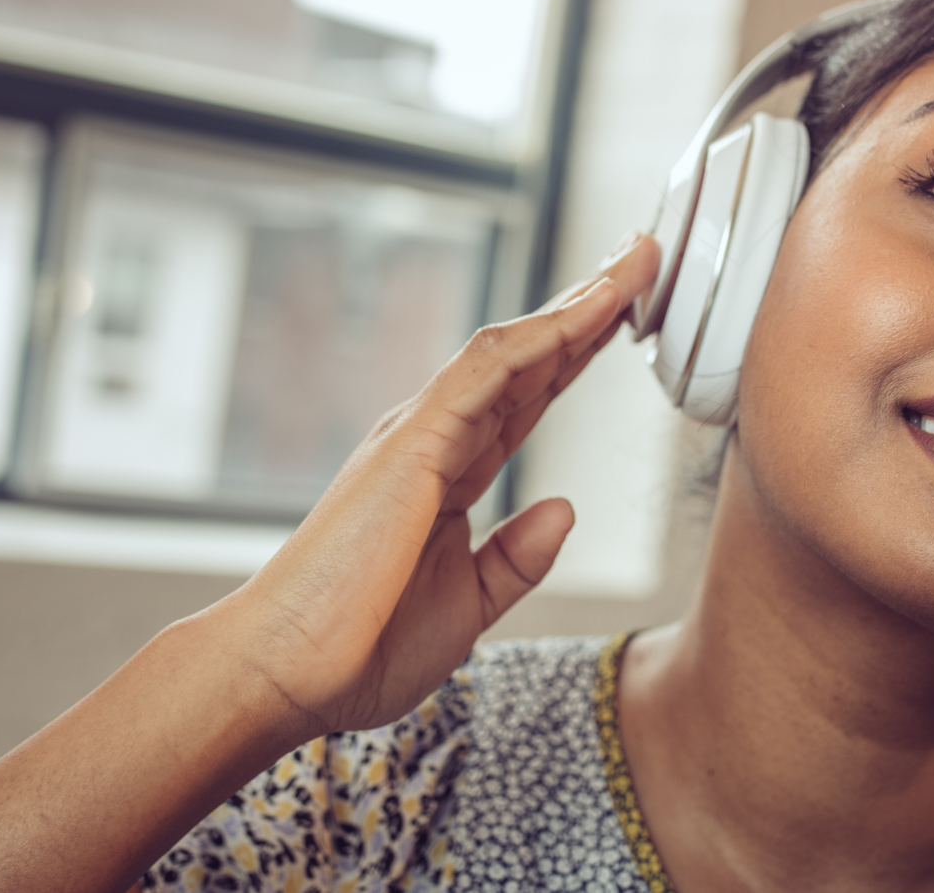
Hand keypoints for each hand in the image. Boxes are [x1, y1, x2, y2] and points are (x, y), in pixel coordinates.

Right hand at [214, 231, 658, 737]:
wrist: (290, 673)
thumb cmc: (361, 646)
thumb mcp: (468, 605)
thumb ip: (515, 558)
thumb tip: (564, 511)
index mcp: (447, 475)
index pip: (526, 398)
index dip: (577, 355)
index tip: (626, 319)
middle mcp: (433, 440)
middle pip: (526, 360)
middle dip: (587, 309)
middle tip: (643, 259)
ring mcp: (420, 435)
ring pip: (511, 349)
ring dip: (575, 304)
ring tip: (632, 264)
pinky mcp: (413, 443)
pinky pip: (484, 372)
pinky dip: (539, 335)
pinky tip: (586, 309)